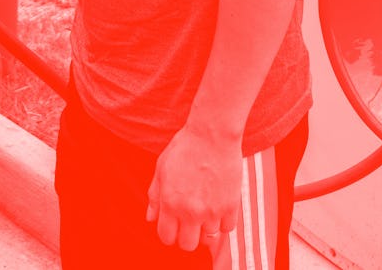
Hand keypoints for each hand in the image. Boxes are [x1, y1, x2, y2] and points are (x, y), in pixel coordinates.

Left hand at [146, 126, 241, 251]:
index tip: (173, 225)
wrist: (211, 135)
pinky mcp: (230, 207)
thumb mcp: (161, 168)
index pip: (166, 237)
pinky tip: (218, 206)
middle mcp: (190, 211)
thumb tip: (150, 218)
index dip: (168, 233)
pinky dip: (222, 221)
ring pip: (208, 239)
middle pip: (187, 245)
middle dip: (186, 236)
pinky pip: (227, 229)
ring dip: (205, 228)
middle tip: (188, 222)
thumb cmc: (184, 148)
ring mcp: (212, 211)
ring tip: (204, 210)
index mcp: (170, 202)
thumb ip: (154, 196)